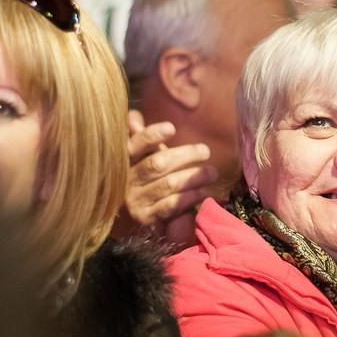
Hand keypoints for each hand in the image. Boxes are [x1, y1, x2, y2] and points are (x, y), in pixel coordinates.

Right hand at [125, 110, 216, 229]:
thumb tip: (135, 118)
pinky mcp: (146, 218)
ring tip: (211, 173)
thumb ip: (141, 138)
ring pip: (168, 184)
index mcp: (125, 160)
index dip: (151, 136)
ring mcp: (135, 200)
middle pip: (157, 164)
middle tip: (205, 151)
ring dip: (194, 177)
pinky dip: (191, 197)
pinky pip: (172, 205)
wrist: (134, 216)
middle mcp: (127, 180)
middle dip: (185, 155)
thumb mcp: (141, 157)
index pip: (134, 144)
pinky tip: (204, 191)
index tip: (171, 128)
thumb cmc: (143, 178)